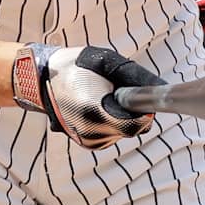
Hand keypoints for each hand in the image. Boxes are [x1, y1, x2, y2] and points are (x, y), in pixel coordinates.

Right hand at [12, 44, 164, 148]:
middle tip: (117, 91)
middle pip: (134, 129)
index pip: (138, 123)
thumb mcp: (107, 61)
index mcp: (95, 112)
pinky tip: (98, 107)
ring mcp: (88, 140)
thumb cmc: (76, 66)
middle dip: (133, 111)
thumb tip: (162, 88)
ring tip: (103, 98)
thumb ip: (136, 76)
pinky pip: (113, 135)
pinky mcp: (86, 143)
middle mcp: (91, 132)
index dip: (144, 109)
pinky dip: (112, 122)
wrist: (42, 79)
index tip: (142, 95)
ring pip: (124, 133)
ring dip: (123, 117)